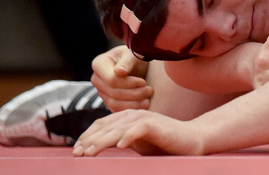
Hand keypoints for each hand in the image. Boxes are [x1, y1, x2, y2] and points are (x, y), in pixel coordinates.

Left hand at [73, 109, 203, 155]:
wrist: (192, 139)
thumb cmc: (163, 142)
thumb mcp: (136, 142)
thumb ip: (120, 140)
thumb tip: (97, 147)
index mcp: (126, 117)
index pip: (100, 125)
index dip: (86, 137)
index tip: (76, 151)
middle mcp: (133, 114)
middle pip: (105, 127)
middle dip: (88, 141)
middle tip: (76, 154)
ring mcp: (144, 118)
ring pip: (116, 129)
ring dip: (101, 142)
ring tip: (88, 153)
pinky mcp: (155, 125)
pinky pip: (137, 130)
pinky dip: (127, 137)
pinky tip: (119, 147)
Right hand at [91, 45, 152, 111]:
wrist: (139, 64)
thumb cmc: (136, 55)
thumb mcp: (133, 53)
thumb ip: (127, 61)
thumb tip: (119, 72)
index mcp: (99, 64)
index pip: (111, 79)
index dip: (129, 83)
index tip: (143, 82)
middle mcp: (97, 79)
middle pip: (113, 92)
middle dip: (134, 94)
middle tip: (150, 91)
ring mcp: (101, 91)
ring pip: (114, 103)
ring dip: (133, 103)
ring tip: (148, 100)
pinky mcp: (108, 101)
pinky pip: (117, 110)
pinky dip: (131, 109)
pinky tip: (143, 105)